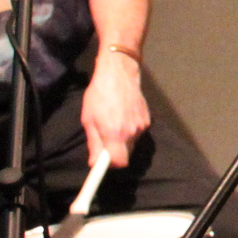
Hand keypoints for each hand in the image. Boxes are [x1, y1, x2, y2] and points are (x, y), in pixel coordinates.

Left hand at [81, 49, 150, 167]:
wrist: (119, 71)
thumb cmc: (99, 94)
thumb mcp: (89, 119)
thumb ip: (93, 143)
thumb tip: (94, 163)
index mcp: (115, 133)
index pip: (119, 163)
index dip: (110, 166)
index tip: (102, 165)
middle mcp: (132, 132)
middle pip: (125, 154)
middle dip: (115, 152)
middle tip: (104, 138)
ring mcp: (142, 125)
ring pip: (131, 143)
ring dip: (122, 139)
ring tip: (113, 121)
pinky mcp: (148, 119)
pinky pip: (137, 133)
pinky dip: (129, 129)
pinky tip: (123, 115)